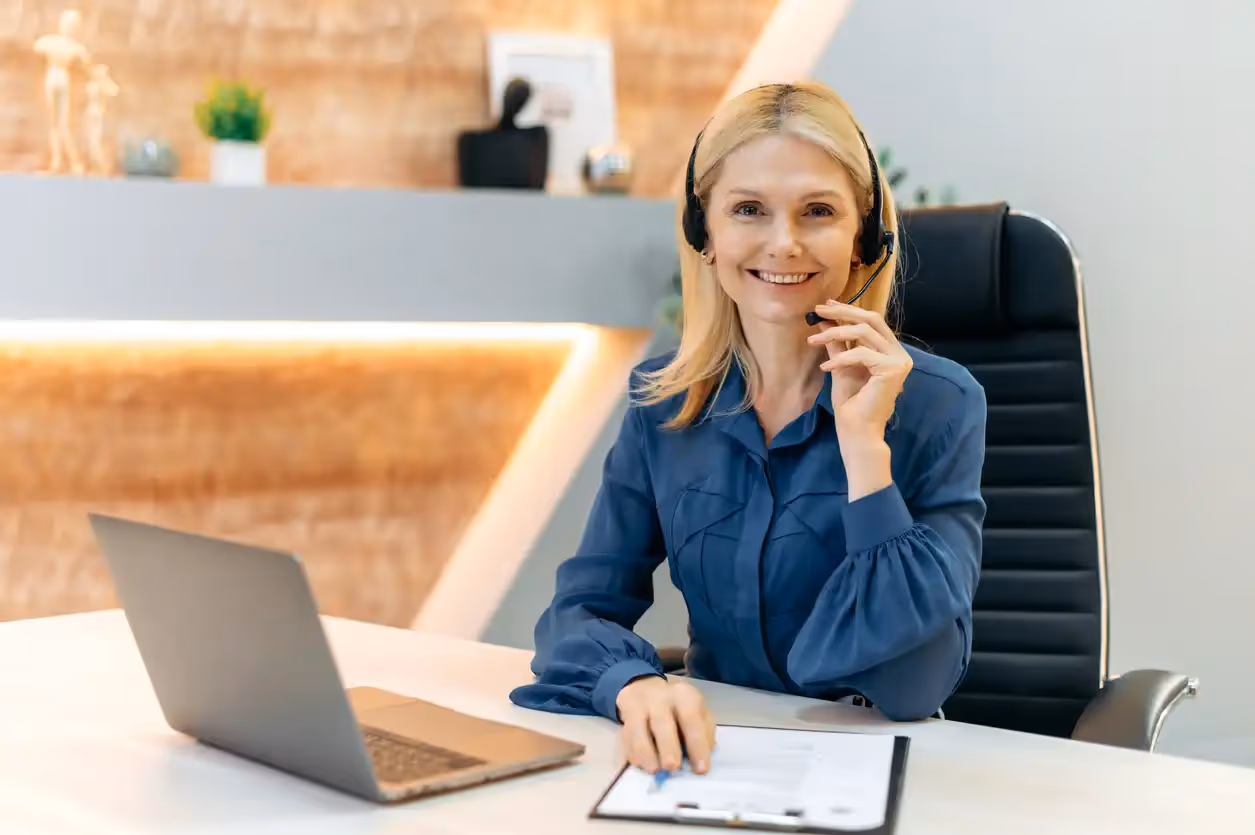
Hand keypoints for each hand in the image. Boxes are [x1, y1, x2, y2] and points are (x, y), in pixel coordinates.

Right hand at [615, 676, 715, 774]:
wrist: (646, 687)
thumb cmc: (677, 708)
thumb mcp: (697, 712)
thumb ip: (704, 733)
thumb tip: (704, 756)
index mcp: (685, 696)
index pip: (692, 721)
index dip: (697, 747)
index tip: (700, 769)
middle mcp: (661, 697)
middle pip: (663, 724)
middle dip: (668, 749)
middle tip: (672, 767)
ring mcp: (640, 705)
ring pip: (639, 731)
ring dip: (646, 754)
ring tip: (654, 770)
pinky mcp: (625, 714)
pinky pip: (626, 737)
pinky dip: (633, 753)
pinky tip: (642, 763)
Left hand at [807, 300, 912, 439]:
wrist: (858, 431)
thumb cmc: (851, 404)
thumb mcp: (841, 366)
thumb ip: (838, 344)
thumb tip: (825, 320)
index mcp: (889, 351)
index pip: (871, 321)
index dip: (849, 310)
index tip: (826, 305)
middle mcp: (899, 353)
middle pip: (871, 320)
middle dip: (842, 312)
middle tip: (818, 310)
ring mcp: (899, 360)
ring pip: (864, 333)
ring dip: (834, 333)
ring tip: (812, 340)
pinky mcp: (892, 369)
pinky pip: (861, 354)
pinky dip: (840, 358)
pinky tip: (825, 367)